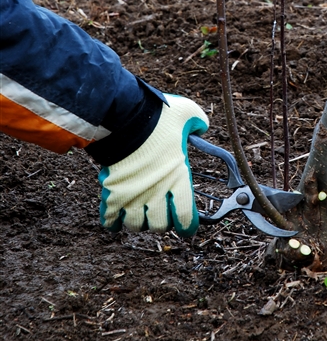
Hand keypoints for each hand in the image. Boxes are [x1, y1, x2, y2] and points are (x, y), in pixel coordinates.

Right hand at [98, 95, 207, 234]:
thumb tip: (201, 128)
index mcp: (178, 177)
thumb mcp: (186, 113)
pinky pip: (110, 221)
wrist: (121, 116)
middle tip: (160, 211)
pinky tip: (116, 216)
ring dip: (138, 221)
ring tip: (139, 210)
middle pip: (160, 225)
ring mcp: (132, 195)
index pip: (186, 216)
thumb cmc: (156, 116)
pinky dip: (113, 222)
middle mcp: (156, 192)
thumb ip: (197, 121)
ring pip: (136, 225)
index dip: (188, 225)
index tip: (186, 226)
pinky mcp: (111, 194)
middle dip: (161, 222)